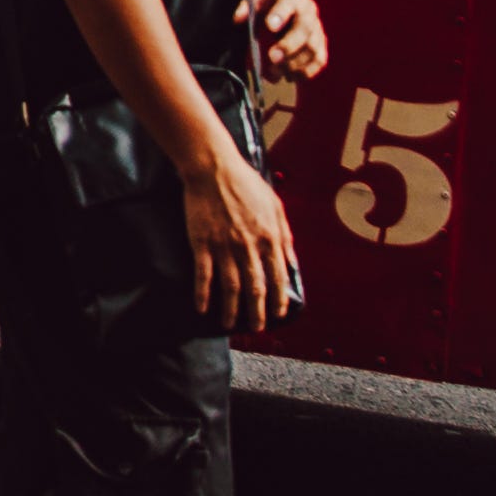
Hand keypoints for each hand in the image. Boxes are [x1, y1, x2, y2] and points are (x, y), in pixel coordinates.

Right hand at [180, 142, 301, 334]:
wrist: (214, 168)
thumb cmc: (246, 183)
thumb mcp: (276, 206)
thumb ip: (285, 236)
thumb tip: (293, 262)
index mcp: (269, 237)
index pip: (277, 278)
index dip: (278, 300)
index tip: (277, 314)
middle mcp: (249, 246)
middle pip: (255, 288)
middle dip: (257, 313)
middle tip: (256, 327)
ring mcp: (224, 246)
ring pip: (231, 287)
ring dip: (231, 310)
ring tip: (230, 324)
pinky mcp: (202, 243)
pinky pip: (203, 276)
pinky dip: (203, 294)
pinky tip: (203, 308)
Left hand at [252, 0, 330, 83]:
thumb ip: (246, 7)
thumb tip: (237, 19)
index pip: (288, 1)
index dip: (280, 15)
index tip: (270, 27)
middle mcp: (308, 10)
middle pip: (304, 28)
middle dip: (289, 45)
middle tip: (272, 58)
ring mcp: (317, 27)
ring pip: (313, 47)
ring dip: (294, 63)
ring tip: (275, 72)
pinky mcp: (320, 42)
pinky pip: (319, 60)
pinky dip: (305, 72)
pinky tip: (289, 76)